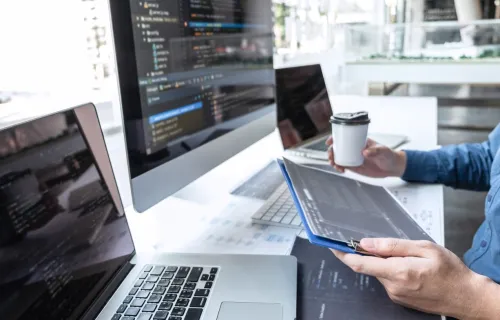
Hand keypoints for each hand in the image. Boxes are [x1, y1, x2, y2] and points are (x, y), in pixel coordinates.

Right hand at [326, 136, 406, 177]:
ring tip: (334, 165)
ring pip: (339, 157)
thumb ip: (375, 151)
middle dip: (331, 151)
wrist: (392, 167)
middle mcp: (354, 149)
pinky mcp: (355, 166)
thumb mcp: (383, 151)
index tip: (330, 142)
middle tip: (331, 156)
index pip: (344, 137)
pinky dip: (339, 167)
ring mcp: (353, 158)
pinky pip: (343, 166)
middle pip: (338, 148)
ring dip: (333, 160)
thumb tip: (364, 152)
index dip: (334, 138)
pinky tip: (340, 169)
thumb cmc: (389, 155)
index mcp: (359, 141)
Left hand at [332, 238, 490, 318]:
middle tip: (384, 243)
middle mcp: (393, 287)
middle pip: (369, 266)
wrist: (466, 296)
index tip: (332, 245)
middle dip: (372, 253)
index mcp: (398, 272)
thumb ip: (393, 246)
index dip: (343, 254)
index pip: (360, 264)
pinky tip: (410, 267)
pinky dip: (391, 270)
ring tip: (408, 257)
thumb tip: (367, 243)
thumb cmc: (450, 271)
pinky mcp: (399, 298)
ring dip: (384, 262)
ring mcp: (395, 295)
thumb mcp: (424, 248)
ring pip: (379, 272)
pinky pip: (387, 279)